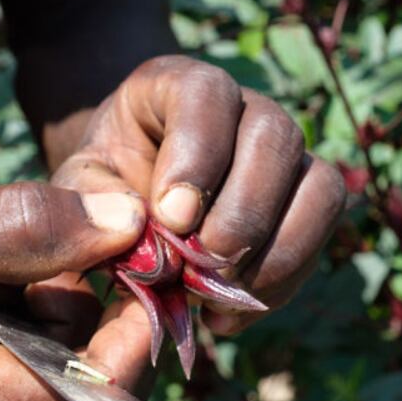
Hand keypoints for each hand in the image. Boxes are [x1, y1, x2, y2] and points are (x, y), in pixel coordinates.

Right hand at [0, 183, 153, 400]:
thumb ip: (37, 227)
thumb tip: (136, 223)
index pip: (102, 390)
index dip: (139, 323)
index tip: (141, 254)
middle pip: (100, 390)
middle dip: (102, 313)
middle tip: (71, 243)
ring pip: (79, 379)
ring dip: (67, 314)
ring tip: (0, 270)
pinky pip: (49, 376)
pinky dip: (43, 325)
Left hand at [50, 55, 346, 334]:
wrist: (130, 211)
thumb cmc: (104, 190)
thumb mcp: (80, 189)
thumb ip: (93, 201)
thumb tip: (140, 228)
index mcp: (179, 86)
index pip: (208, 95)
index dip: (197, 157)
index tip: (171, 218)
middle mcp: (246, 110)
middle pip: (276, 137)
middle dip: (243, 213)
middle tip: (202, 265)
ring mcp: (286, 157)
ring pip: (319, 186)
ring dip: (277, 251)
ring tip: (220, 292)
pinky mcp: (307, 204)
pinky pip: (320, 235)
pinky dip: (281, 282)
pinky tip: (228, 313)